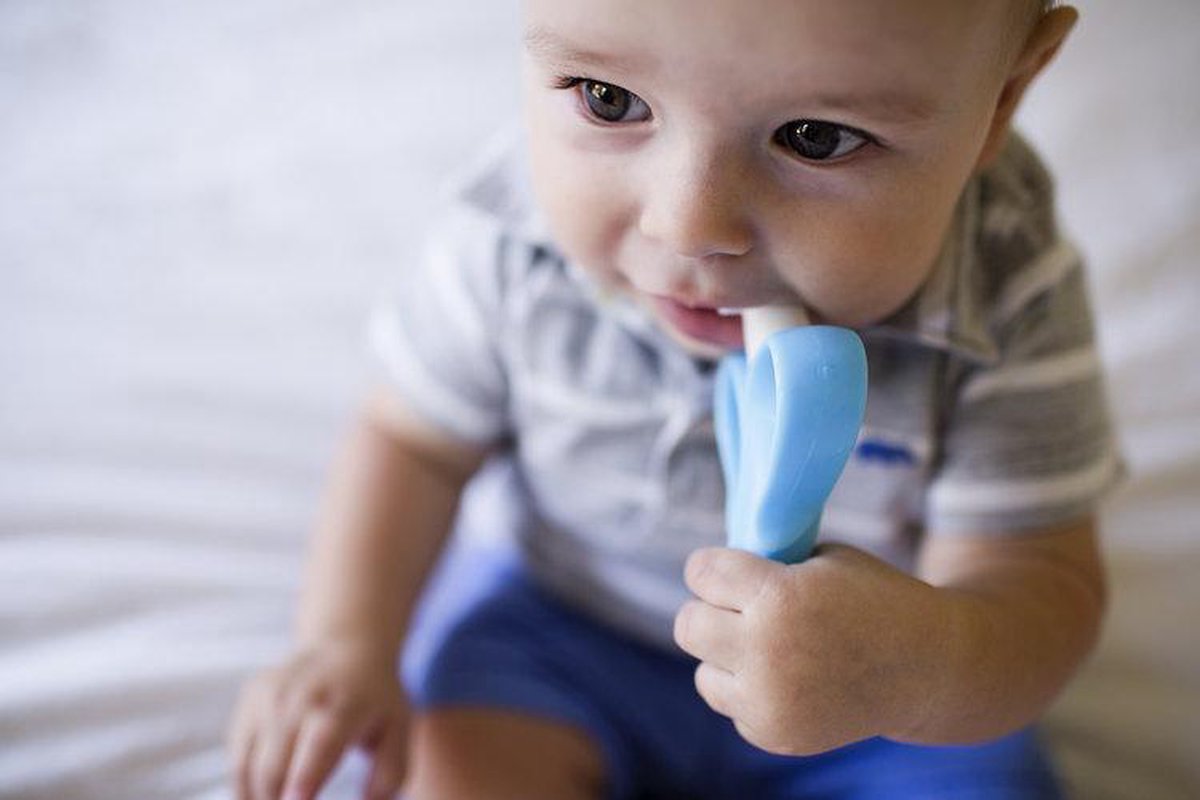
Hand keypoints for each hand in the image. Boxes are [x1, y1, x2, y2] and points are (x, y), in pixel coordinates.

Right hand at [227, 640, 409, 799]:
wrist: (348, 647)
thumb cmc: (377, 699)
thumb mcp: (397, 731)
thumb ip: (388, 775)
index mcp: (342, 708)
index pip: (318, 745)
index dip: (305, 778)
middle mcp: (300, 700)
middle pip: (274, 768)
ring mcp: (269, 698)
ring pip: (249, 766)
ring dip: (259, 798)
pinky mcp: (250, 700)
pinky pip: (238, 755)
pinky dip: (244, 785)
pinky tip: (263, 797)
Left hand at [673, 544, 952, 755]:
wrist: (928, 667)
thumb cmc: (873, 598)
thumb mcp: (823, 559)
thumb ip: (766, 563)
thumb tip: (712, 569)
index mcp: (779, 597)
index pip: (701, 572)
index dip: (712, 568)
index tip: (725, 570)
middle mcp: (767, 651)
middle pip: (689, 624)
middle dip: (711, 610)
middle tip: (740, 608)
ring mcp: (770, 700)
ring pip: (702, 671)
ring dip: (724, 656)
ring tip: (766, 645)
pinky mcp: (774, 734)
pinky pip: (731, 704)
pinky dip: (748, 691)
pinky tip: (787, 677)